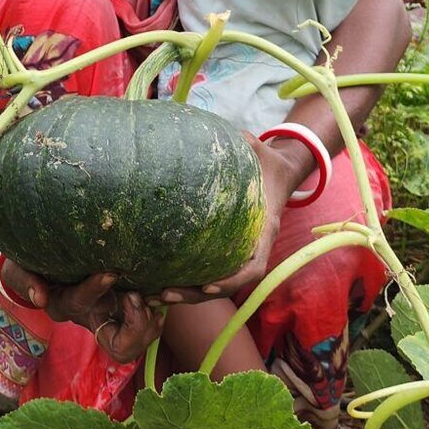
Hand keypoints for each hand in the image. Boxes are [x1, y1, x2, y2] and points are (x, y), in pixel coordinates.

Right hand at [0, 266, 161, 362]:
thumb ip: (27, 282)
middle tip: (136, 296)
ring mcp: (109, 318)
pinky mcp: (124, 311)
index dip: (96, 289)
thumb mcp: (20, 271)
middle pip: (119, 346)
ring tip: (150, 296)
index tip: (111, 272)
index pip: (82, 302)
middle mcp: (90, 318)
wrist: (40, 267)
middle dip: (135, 327)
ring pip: (135, 344)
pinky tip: (159, 298)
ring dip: (148, 324)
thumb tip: (40, 298)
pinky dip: (156, 318)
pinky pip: (146, 330)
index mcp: (66, 306)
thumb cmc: (28, 268)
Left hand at [155, 138, 291, 304]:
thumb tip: (224, 131)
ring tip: (152, 297)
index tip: (208, 286)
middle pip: (225, 284)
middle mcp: (252, 247)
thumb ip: (243, 142)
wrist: (277, 170)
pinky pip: (206, 270)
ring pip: (213, 284)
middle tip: (163, 295)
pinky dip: (186, 280)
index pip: (252, 267)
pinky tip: (158, 282)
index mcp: (264, 230)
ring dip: (185, 295)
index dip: (231, 281)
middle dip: (194, 295)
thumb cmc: (265, 160)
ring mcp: (238, 250)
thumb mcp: (257, 149)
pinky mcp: (225, 249)